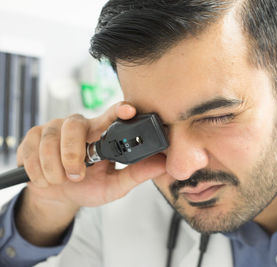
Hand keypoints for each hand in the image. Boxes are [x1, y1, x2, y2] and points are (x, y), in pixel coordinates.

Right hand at [16, 102, 166, 209]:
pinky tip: (47, 177)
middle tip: (77, 175)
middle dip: (73, 155)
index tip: (129, 111)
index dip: (119, 110)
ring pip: (50, 140)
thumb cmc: (88, 186)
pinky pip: (32, 151)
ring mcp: (53, 128)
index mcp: (100, 133)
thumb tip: (163, 166)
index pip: (111, 115)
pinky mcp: (32, 136)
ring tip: (63, 179)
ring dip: (55, 168)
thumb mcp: (114, 185)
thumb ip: (136, 175)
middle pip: (74, 126)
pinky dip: (39, 171)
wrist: (59, 196)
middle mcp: (78, 125)